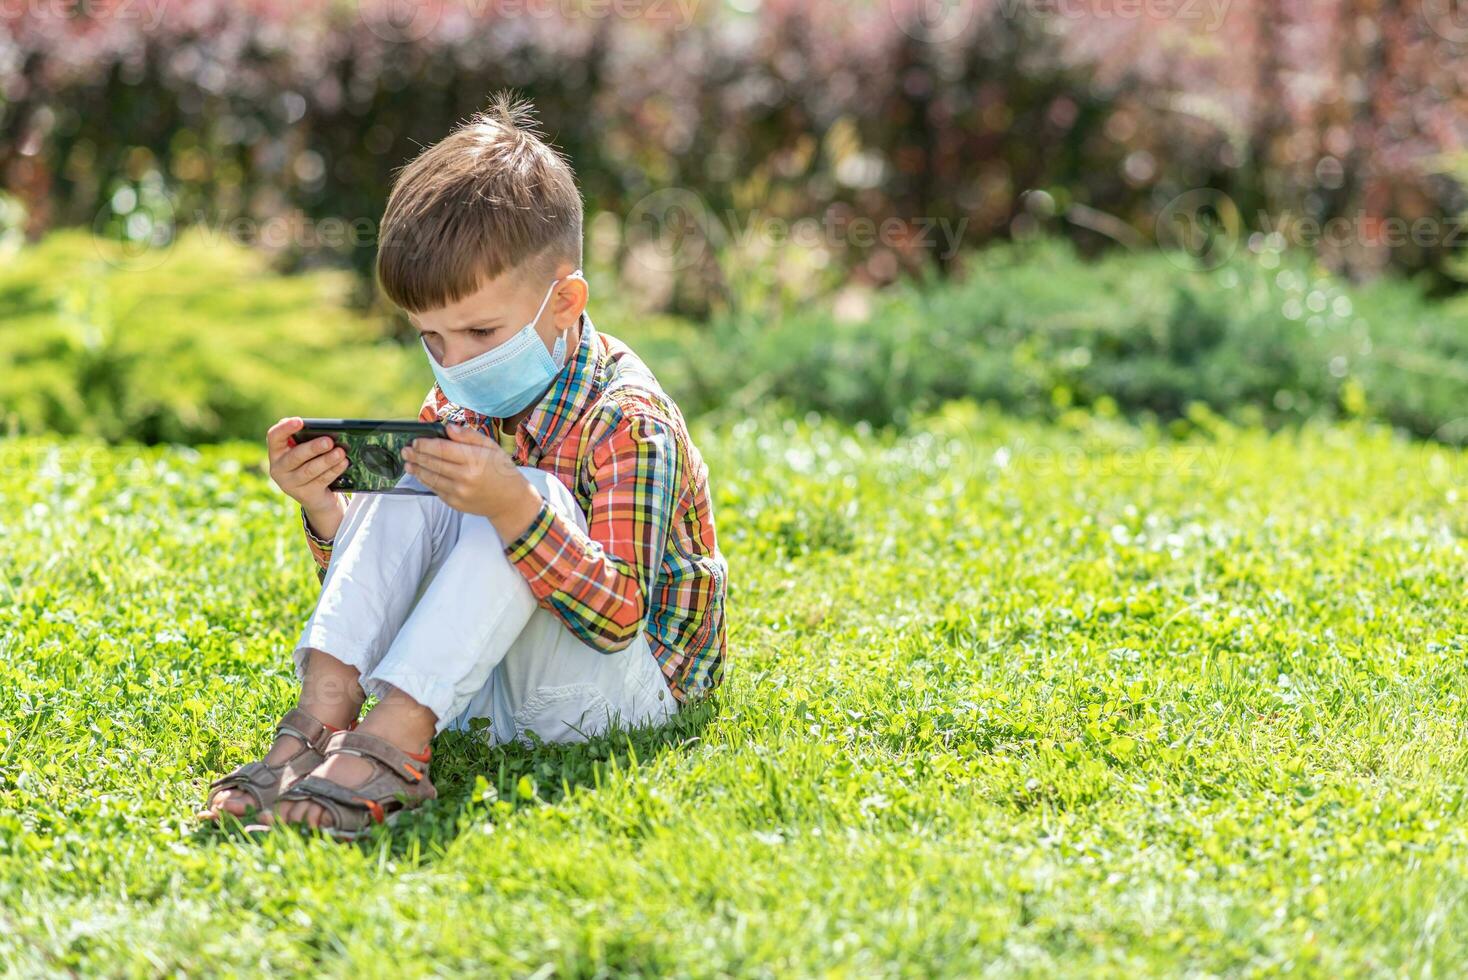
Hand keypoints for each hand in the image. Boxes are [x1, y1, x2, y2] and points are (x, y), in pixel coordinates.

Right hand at [267, 417, 347, 531]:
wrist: (317, 496)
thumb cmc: (311, 463)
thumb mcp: (306, 451)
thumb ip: (307, 439)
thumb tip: (326, 432)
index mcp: (277, 452)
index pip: (274, 437)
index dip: (285, 428)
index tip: (299, 421)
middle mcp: (279, 468)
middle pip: (295, 456)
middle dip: (313, 448)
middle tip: (329, 441)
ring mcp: (290, 484)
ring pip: (309, 470)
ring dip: (327, 460)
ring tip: (340, 452)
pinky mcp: (305, 495)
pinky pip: (321, 480)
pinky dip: (334, 470)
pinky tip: (343, 463)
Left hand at [403, 423, 542, 540]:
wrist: (510, 500)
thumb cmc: (501, 470)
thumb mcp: (491, 447)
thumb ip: (469, 436)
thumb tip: (448, 428)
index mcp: (474, 460)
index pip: (442, 449)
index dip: (425, 444)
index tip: (416, 441)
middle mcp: (465, 477)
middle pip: (433, 463)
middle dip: (416, 455)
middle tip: (406, 450)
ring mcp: (459, 492)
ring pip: (430, 478)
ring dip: (416, 469)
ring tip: (408, 462)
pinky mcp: (455, 503)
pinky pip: (436, 490)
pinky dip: (426, 481)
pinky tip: (420, 474)